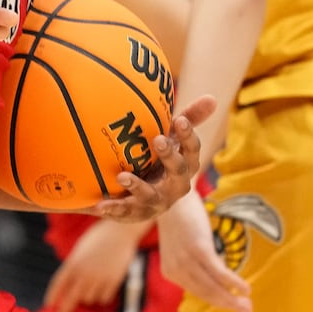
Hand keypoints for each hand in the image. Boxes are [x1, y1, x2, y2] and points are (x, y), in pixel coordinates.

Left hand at [42, 219, 147, 311]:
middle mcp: (84, 272)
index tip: (48, 306)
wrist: (119, 231)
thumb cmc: (97, 239)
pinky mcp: (113, 282)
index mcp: (73, 262)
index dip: (52, 296)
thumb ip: (74, 269)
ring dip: (88, 297)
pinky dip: (102, 296)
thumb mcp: (80, 251)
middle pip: (71, 299)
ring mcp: (99, 278)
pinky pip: (104, 299)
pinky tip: (104, 284)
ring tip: (94, 283)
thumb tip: (70, 291)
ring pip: (89, 299)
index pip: (58, 284)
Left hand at [93, 97, 216, 223]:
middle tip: (158, 139)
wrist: (147, 198)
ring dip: (138, 186)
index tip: (179, 119)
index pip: (192, 149)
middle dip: (170, 156)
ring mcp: (157, 201)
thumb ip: (188, 119)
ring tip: (122, 176)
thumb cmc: (161, 160)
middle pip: (179, 172)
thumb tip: (212, 98)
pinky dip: (114, 208)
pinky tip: (101, 204)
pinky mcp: (137, 213)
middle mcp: (176, 185)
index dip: (188, 136)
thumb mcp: (172, 139)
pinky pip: (126, 212)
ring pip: (151, 196)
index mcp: (186, 165)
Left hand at [158, 189, 252, 311]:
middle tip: (247, 311)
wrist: (172, 197)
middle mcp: (176, 270)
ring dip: (233, 299)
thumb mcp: (182, 247)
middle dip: (228, 305)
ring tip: (248, 305)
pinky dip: (234, 283)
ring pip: (213, 286)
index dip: (218, 301)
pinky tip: (246, 289)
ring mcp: (187, 261)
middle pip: (206, 293)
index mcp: (171, 272)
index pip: (198, 292)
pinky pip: (219, 272)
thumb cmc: (180, 220)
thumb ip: (193, 264)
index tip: (234, 306)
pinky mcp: (199, 250)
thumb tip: (216, 277)